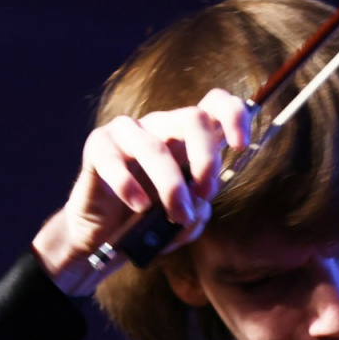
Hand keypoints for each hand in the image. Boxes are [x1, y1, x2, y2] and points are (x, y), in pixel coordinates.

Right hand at [32, 88, 250, 294]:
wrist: (105, 234)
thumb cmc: (150, 219)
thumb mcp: (185, 217)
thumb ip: (199, 208)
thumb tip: (198, 199)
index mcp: (188, 138)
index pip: (215, 105)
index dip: (234, 115)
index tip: (240, 145)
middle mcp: (160, 127)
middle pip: (192, 118)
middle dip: (206, 158)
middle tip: (204, 194)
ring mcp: (127, 132)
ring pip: (155, 147)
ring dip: (172, 187)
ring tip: (176, 217)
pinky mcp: (97, 146)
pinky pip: (115, 161)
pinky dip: (130, 187)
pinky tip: (139, 206)